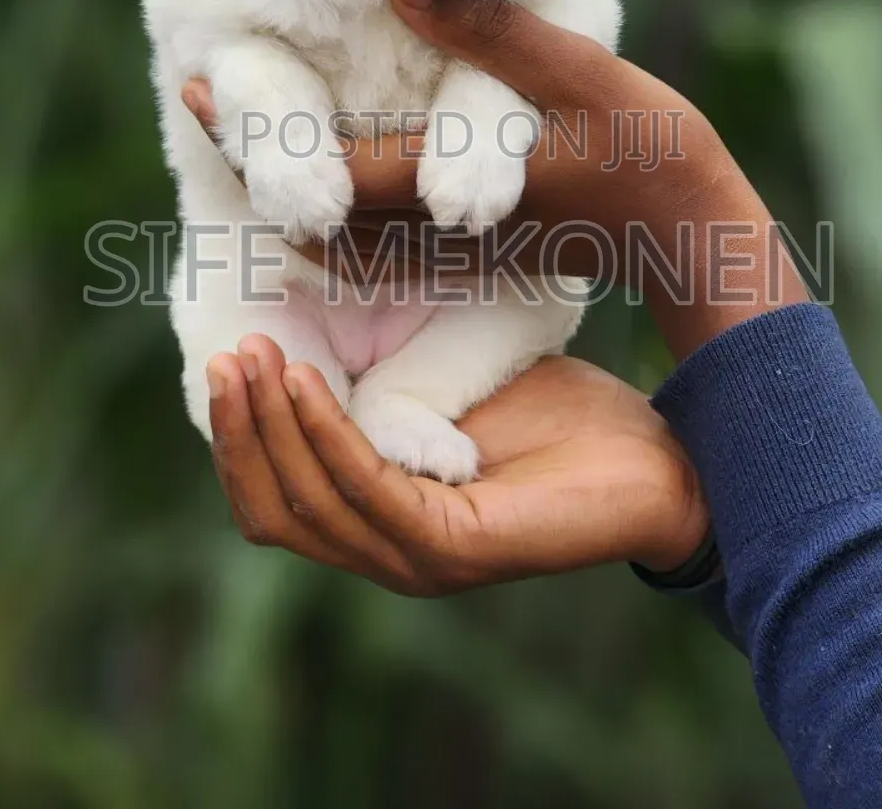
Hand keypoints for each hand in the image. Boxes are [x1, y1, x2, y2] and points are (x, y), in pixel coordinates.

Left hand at [184, 0, 804, 363]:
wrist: (701, 234)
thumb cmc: (653, 151)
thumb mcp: (581, 73)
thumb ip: (489, 36)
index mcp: (448, 194)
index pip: (324, 172)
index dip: (255, 132)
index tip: (196, 85)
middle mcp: (436, 232)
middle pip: (314, 205)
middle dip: (256, 156)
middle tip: (202, 92)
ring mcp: (453, 249)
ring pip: (340, 229)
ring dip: (290, 180)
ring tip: (246, 119)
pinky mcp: (472, 248)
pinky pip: (379, 240)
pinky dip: (336, 203)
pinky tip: (325, 160)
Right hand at [207, 336, 708, 594]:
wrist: (659, 458)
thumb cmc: (559, 415)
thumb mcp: (450, 385)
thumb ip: (384, 382)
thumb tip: (313, 322)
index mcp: (379, 519)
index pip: (273, 498)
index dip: (236, 436)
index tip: (222, 357)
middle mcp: (387, 550)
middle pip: (272, 510)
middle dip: (238, 432)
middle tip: (222, 356)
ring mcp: (419, 559)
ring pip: (308, 505)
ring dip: (271, 430)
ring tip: (253, 360)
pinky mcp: (458, 549)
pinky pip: (369, 493)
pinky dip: (327, 437)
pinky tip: (307, 383)